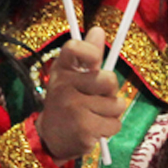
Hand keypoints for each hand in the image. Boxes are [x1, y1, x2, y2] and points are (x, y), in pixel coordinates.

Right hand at [36, 27, 128, 161]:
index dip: (90, 50)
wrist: (50, 138)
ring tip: (93, 116)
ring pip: (117, 105)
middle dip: (111, 92)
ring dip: (111, 114)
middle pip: (110, 80)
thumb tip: (98, 29)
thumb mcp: (73, 77)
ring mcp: (73, 107)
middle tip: (97, 99)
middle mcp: (64, 86)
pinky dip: (109, 129)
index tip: (95, 62)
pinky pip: (115, 124)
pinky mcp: (84, 128)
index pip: (74, 48)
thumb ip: (89, 56)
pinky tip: (94, 130)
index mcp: (62, 70)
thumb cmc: (68, 103)